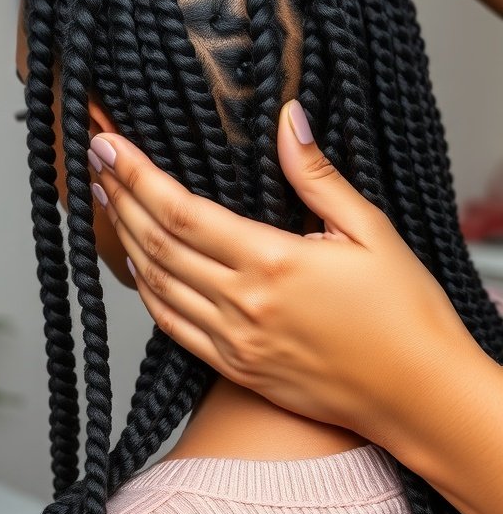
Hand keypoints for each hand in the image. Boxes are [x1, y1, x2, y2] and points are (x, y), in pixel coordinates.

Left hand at [89, 100, 471, 444]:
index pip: (181, 210)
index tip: (109, 143)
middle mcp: (243, 304)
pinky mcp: (236, 370)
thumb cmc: (404, 312)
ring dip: (124, 239)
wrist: (418, 396)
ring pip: (155, 284)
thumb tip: (288, 118)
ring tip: (106, 200)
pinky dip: (146, 292)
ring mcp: (234, 342)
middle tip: (95, 159)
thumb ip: (316, 175)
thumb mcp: (371, 230)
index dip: (137, 174)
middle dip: (118, 195)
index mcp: (273, 262)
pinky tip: (137, 266)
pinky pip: (171, 327)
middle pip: (157, 242)